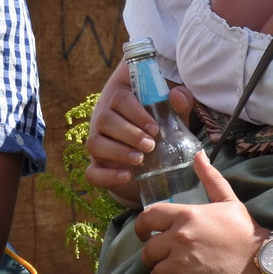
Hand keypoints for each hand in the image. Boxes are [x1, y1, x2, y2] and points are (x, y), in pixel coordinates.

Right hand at [83, 63, 196, 195]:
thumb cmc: (161, 128)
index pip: (120, 98)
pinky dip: (107, 175)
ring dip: (117, 151)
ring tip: (140, 159)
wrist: (152, 159)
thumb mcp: (173, 114)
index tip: (155, 128)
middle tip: (150, 145)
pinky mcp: (99, 167)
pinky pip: (92, 172)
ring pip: (94, 143)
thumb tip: (177, 97)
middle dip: (129, 133)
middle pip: (104, 119)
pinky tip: (126, 176)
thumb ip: (180, 101)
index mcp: (120, 100)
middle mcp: (104, 119)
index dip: (136, 112)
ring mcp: (98, 143)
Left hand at [135, 153, 263, 273]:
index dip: (142, 226)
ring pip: (153, 268)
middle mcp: (179, 236)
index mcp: (186, 214)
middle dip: (152, 253)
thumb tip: (198, 154)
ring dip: (158, 270)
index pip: (148, 217)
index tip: (145, 233)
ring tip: (170, 272)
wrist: (264, 262)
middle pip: (147, 247)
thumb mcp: (228, 200)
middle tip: (161, 257)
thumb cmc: (245, 231)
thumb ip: (210, 178)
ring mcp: (182, 260)